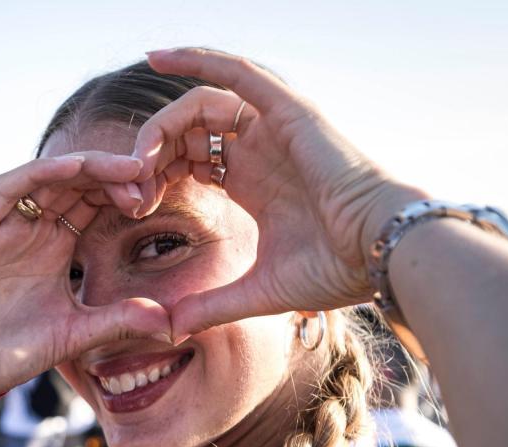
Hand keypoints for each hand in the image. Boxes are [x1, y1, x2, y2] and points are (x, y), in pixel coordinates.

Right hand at [0, 153, 171, 416]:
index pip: (95, 205)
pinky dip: (40, 172)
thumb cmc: (7, 355)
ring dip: (87, 166)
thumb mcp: (75, 335)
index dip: (126, 195)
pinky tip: (75, 167)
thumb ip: (118, 321)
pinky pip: (9, 188)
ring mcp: (2, 226)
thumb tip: (170, 322)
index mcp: (55, 248)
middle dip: (114, 176)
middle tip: (152, 176)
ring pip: (48, 177)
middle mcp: (30, 229)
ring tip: (126, 167)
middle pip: (76, 184)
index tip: (160, 198)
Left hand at [130, 48, 427, 336]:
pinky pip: (234, 73)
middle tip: (128, 182)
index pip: (188, 163)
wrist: (379, 253)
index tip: (132, 206)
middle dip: (149, 154)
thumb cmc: (335, 271)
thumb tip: (170, 329)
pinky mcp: (285, 110)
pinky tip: (158, 56)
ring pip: (199, 106)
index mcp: (251, 183)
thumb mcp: (258, 290)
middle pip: (186, 134)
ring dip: (161, 126)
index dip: (154, 178)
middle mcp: (259, 150)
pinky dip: (196, 58)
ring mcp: (272, 127)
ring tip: (139, 156)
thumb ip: (211, 306)